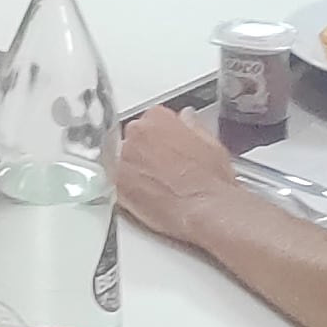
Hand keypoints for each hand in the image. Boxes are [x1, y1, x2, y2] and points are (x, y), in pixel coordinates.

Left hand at [116, 104, 245, 244]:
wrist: (205, 209)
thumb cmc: (211, 180)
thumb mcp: (211, 143)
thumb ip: (192, 126)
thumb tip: (186, 119)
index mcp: (158, 117)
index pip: (151, 120)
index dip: (161, 137)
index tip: (167, 147)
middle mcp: (137, 133)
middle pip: (134, 138)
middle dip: (145, 151)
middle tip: (162, 169)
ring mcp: (124, 158)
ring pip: (123, 159)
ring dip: (135, 169)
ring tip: (156, 185)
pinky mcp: (117, 184)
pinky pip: (116, 182)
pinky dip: (127, 188)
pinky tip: (146, 196)